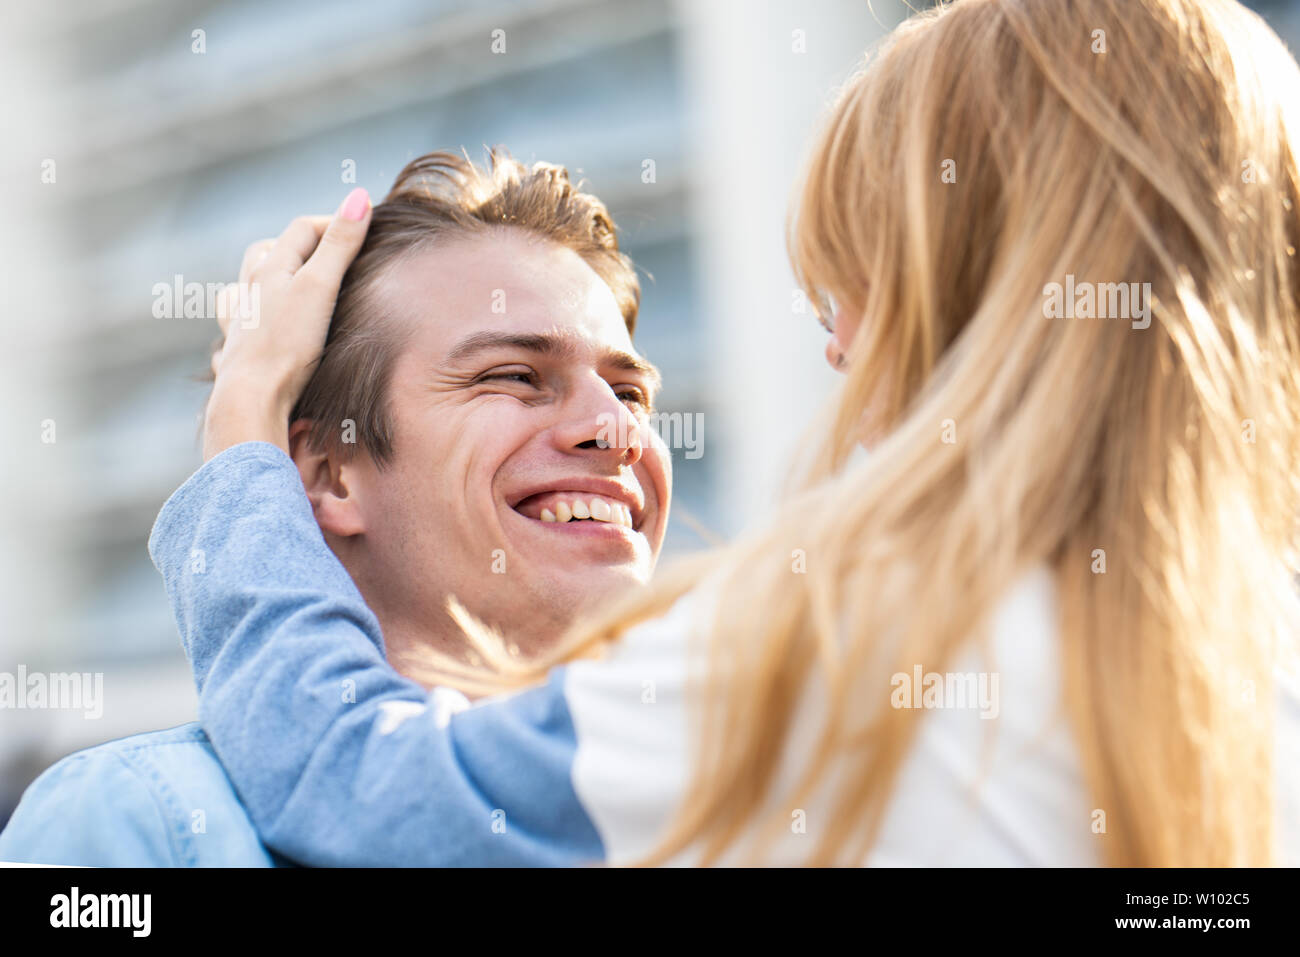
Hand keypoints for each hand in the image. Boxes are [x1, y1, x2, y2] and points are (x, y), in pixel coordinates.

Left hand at [204, 187, 371, 459]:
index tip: (366, 225)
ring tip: (292, 281)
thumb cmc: (287, 343)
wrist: (253, 398)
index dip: (335, 221)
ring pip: (249, 283)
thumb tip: (360, 197)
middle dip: (302, 243)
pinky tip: (259, 324)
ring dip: (270, 274)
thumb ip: (341, 244)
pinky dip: (251, 313)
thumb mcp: (321, 286)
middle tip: (335, 251)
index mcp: (269, 267)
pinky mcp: (240, 350)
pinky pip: (238, 321)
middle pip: (271, 249)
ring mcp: (241, 319)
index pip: (304, 228)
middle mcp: (250, 288)